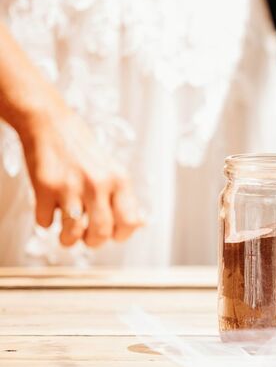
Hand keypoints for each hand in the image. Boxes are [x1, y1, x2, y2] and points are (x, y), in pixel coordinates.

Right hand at [20, 108, 141, 247]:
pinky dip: (46, 222)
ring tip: (67, 235)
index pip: (130, 222)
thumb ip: (123, 197)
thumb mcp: (113, 169)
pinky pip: (45, 222)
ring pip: (72, 233)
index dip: (121, 235)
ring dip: (68, 240)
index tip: (114, 235)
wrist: (50, 124)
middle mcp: (98, 184)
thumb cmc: (82, 149)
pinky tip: (51, 211)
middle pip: (101, 232)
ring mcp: (71, 187)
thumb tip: (139, 225)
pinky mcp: (45, 188)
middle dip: (93, 242)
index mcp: (120, 180)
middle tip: (87, 239)